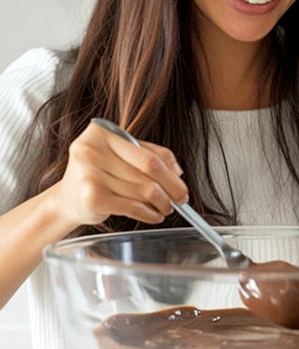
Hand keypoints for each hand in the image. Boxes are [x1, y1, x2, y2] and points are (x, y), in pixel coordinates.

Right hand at [51, 120, 186, 228]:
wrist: (67, 200)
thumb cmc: (98, 175)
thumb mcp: (121, 155)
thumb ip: (149, 155)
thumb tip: (178, 172)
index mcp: (101, 133)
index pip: (149, 154)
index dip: (171, 172)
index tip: (182, 183)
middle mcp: (92, 151)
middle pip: (149, 170)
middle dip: (172, 188)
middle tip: (181, 199)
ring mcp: (90, 175)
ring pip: (144, 190)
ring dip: (162, 203)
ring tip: (166, 207)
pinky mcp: (92, 198)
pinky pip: (133, 207)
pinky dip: (149, 213)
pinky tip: (154, 215)